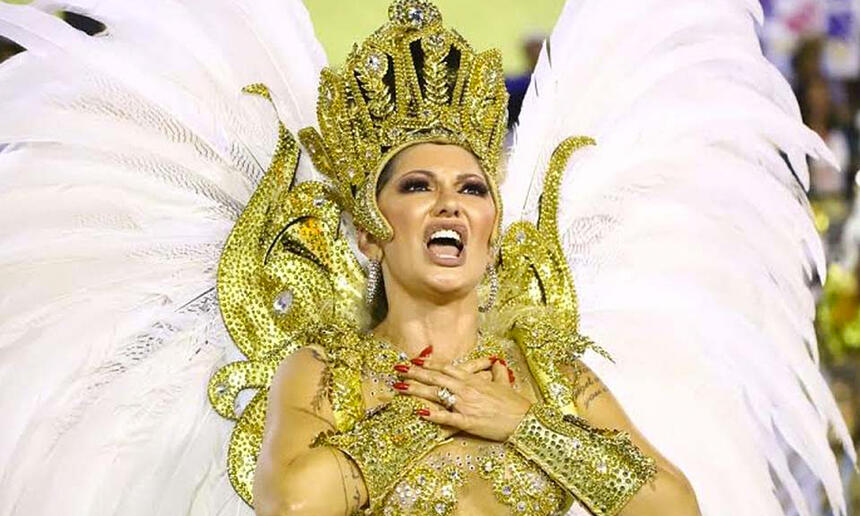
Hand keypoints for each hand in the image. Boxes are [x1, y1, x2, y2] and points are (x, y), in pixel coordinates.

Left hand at [393, 354, 532, 441]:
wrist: (525, 420)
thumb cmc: (514, 403)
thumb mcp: (504, 383)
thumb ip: (496, 372)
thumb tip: (495, 362)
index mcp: (473, 379)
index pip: (446, 368)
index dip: (429, 363)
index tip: (414, 359)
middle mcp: (466, 389)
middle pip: (436, 378)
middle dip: (415, 372)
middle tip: (397, 368)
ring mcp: (465, 405)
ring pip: (436, 394)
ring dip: (416, 390)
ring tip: (399, 386)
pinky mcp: (467, 422)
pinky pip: (446, 417)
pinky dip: (432, 414)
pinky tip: (419, 412)